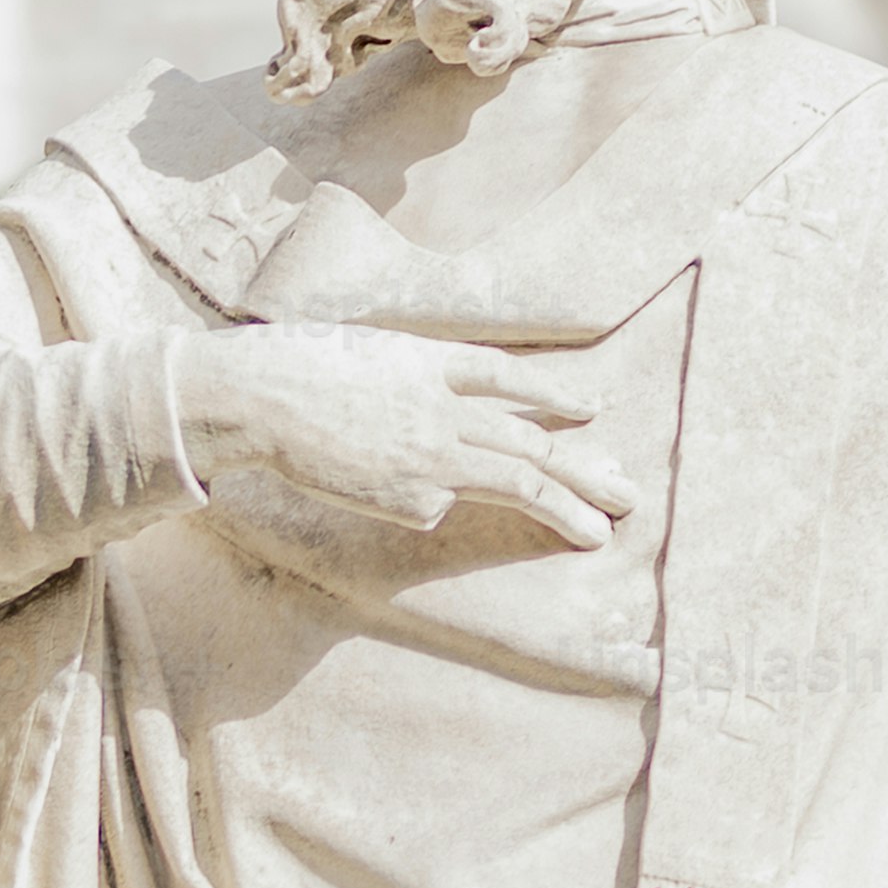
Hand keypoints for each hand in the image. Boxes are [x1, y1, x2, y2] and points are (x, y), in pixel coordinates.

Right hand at [177, 330, 633, 548]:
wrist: (260, 398)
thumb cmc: (299, 370)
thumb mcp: (372, 356)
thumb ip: (421, 382)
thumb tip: (459, 425)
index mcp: (434, 361)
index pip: (512, 378)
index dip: (556, 392)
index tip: (593, 408)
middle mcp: (447, 407)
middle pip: (533, 442)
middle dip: (585, 471)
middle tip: (627, 494)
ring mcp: (433, 455)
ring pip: (516, 482)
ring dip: (565, 508)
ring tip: (601, 531)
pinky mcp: (410, 497)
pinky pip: (430, 507)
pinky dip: (418, 502)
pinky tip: (373, 485)